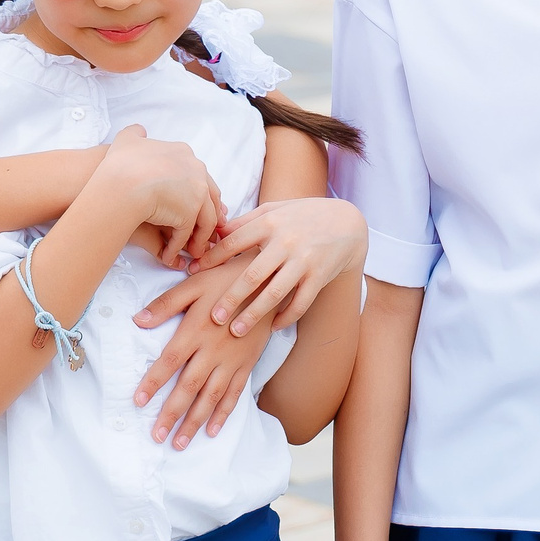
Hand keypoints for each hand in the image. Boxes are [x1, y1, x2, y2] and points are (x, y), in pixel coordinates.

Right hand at [98, 125, 222, 266]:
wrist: (119, 181)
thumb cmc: (118, 163)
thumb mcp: (126, 140)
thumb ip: (136, 135)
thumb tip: (139, 131)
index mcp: (184, 153)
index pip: (200, 175)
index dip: (198, 192)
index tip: (196, 204)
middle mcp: (197, 171)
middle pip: (210, 198)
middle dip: (209, 216)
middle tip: (205, 232)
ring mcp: (196, 192)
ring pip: (204, 220)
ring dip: (197, 237)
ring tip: (189, 251)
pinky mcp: (190, 213)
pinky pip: (187, 234)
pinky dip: (178, 247)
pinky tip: (169, 256)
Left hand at [129, 263, 273, 446]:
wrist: (268, 283)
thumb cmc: (226, 280)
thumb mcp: (194, 284)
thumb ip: (166, 304)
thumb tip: (138, 320)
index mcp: (195, 330)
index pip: (169, 361)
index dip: (153, 382)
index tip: (138, 402)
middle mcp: (212, 350)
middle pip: (189, 387)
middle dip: (172, 413)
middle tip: (157, 436)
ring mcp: (232, 360)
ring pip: (211, 397)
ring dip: (194, 421)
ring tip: (179, 443)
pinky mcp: (247, 364)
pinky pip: (234, 394)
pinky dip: (223, 414)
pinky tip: (212, 430)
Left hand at [141, 197, 365, 338]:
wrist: (347, 222)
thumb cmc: (303, 215)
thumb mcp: (275, 210)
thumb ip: (246, 221)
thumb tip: (215, 232)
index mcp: (269, 223)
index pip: (233, 242)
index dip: (211, 258)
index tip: (192, 272)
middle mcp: (285, 243)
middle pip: (252, 275)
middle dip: (231, 298)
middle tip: (213, 318)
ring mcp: (303, 261)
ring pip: (275, 293)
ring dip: (254, 315)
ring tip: (237, 331)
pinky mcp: (319, 276)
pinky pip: (300, 302)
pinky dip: (286, 317)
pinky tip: (273, 327)